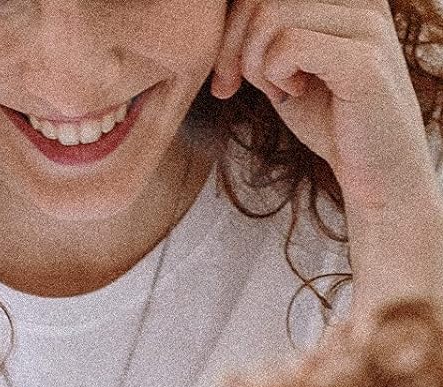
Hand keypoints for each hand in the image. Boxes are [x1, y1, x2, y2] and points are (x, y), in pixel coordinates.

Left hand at [210, 0, 436, 217]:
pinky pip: (288, 46)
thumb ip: (261, 38)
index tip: (227, 76)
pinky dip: (275, 76)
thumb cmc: (330, 117)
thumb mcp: (284, 68)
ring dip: (254, 64)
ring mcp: (366, 24)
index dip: (231, 28)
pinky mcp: (363, 60)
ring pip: (270, 16)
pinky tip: (294, 93)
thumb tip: (211, 24)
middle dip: (232, 48)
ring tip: (278, 89)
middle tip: (235, 86)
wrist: (376, 169)